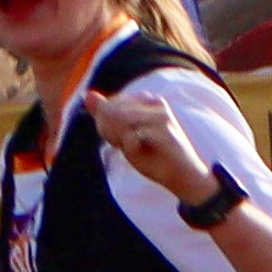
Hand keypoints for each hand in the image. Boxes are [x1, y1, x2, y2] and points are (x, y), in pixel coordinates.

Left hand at [85, 91, 208, 197]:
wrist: (183, 177)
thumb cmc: (154, 156)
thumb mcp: (124, 135)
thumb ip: (106, 114)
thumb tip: (87, 95)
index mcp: (145, 99)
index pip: (109, 106)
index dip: (107, 128)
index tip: (124, 140)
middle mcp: (154, 100)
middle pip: (111, 111)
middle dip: (112, 133)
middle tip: (131, 146)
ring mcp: (159, 112)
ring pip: (119, 121)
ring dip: (123, 141)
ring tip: (139, 148)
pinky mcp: (163, 127)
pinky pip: (130, 136)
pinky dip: (131, 149)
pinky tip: (145, 152)